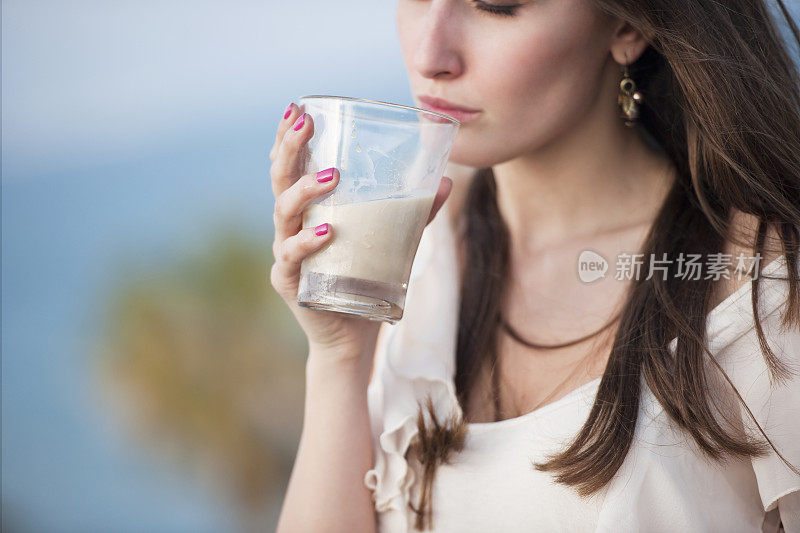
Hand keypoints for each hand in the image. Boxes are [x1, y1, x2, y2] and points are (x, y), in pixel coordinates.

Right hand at [268, 102, 452, 360]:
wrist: (354, 336)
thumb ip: (415, 214)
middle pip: (279, 180)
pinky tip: (327, 232)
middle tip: (305, 123)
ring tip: (332, 176)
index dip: (289, 138)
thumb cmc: (368, 281)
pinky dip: (307, 243)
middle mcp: (290, 228)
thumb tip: (446, 181)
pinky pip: (291, 258)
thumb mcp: (393, 242)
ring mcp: (286, 255)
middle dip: (289, 148)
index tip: (297, 108)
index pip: (291, 167)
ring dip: (304, 191)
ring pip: (284, 214)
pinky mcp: (291, 284)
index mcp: (308, 212)